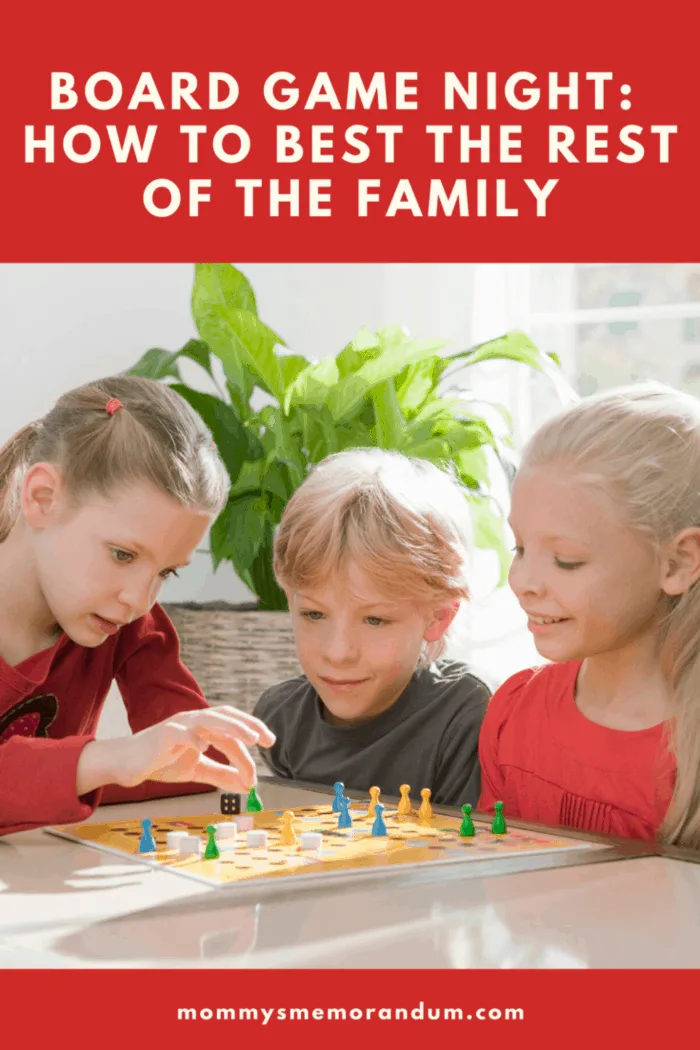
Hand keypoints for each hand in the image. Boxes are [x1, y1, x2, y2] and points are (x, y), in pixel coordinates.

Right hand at [76, 707, 275, 796]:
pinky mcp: (162, 735)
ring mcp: (178, 725)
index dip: (252, 733)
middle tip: (266, 739)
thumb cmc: (162, 761)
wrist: (128, 765)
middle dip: (248, 725)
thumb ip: (221, 774)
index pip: (232, 728)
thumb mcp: (197, 769)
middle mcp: (194, 721)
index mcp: (204, 727)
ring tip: (249, 738)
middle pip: (225, 716)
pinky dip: (192, 737)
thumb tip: (248, 785)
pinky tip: (203, 746)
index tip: (269, 744)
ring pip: (208, 719)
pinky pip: (179, 732)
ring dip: (231, 727)